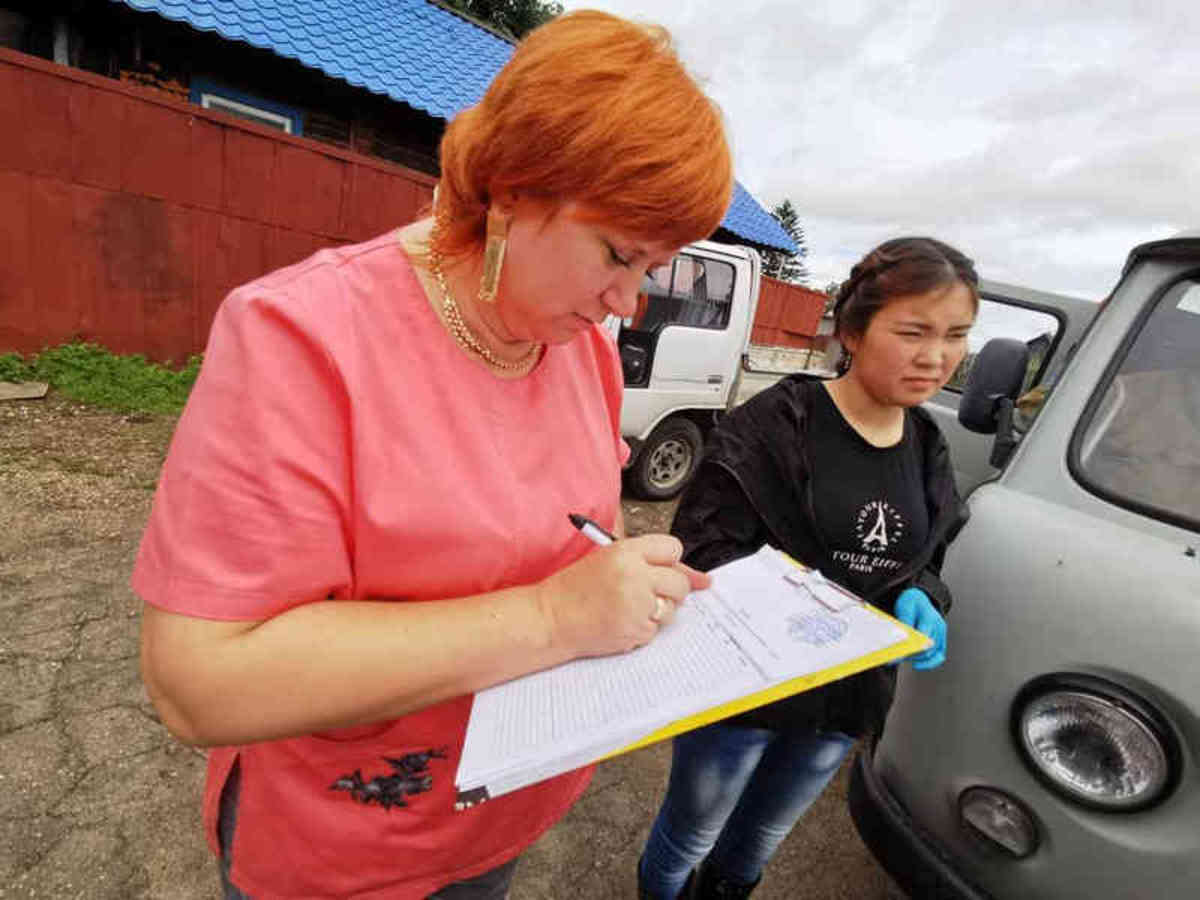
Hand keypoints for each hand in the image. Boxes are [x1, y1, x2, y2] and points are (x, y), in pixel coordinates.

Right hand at [536, 534, 710, 657]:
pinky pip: (656, 630)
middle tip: (646, 593)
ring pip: (671, 608)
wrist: (550, 618)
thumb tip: (699, 578)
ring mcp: (637, 604)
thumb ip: (649, 563)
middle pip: (680, 582)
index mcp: (625, 551)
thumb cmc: (573, 590)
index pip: (673, 548)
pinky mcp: (636, 630)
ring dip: (656, 611)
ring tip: (626, 607)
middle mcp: (635, 575)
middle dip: (670, 590)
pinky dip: (642, 629)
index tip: (661, 569)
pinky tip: (620, 622)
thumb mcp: (607, 560)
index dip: (668, 562)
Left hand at [893, 587, 945, 669]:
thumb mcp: (905, 607)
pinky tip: (916, 665)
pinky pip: (938, 657)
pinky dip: (929, 663)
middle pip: (927, 649)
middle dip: (911, 655)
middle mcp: (939, 627)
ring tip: (902, 657)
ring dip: (917, 659)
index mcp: (930, 617)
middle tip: (894, 658)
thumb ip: (904, 622)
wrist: (920, 599)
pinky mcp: (941, 642)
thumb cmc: (912, 602)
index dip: (910, 648)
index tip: (897, 656)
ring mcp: (941, 635)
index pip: (922, 637)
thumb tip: (900, 638)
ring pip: (932, 655)